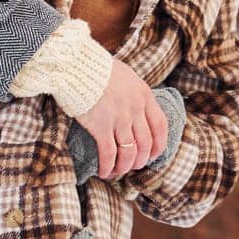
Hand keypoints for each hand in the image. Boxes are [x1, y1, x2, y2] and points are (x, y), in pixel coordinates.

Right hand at [73, 58, 168, 178]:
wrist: (78, 66)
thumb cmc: (99, 70)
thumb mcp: (127, 77)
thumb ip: (134, 94)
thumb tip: (136, 109)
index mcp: (144, 95)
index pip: (160, 126)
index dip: (159, 145)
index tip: (154, 155)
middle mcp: (136, 109)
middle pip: (146, 143)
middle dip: (141, 160)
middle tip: (133, 166)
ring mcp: (120, 118)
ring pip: (129, 152)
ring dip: (124, 167)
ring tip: (118, 172)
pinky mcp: (101, 126)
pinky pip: (109, 154)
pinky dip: (108, 167)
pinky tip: (104, 171)